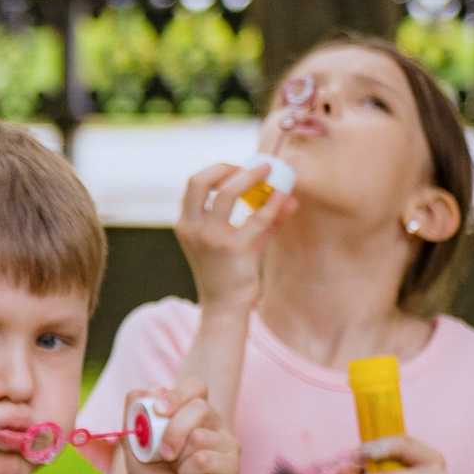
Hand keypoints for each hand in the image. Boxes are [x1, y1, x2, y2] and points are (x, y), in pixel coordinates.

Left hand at [124, 380, 239, 473]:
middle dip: (171, 430)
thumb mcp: (134, 444)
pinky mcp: (232, 467)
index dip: (176, 394)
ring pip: (200, 435)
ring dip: (178, 458)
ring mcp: (228, 446)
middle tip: (162, 453)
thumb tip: (145, 392)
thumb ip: (134, 416)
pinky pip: (204, 459)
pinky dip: (188, 472)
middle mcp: (216, 425)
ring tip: (179, 471)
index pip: (196, 386)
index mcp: (194, 414)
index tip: (158, 410)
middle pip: (199, 407)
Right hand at [176, 160, 292, 311]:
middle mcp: (192, 226)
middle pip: (200, 180)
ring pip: (228, 192)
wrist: (224, 306)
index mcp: (185, 223)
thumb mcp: (236, 241)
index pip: (194, 183)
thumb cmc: (228, 272)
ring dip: (250, 177)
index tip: (238, 169)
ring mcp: (211, 237)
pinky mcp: (233, 248)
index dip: (217, 170)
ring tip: (269, 172)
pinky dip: (271, 204)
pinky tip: (284, 198)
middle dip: (227, 167)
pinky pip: (255, 218)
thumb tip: (288, 198)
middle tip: (253, 167)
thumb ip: (261, 219)